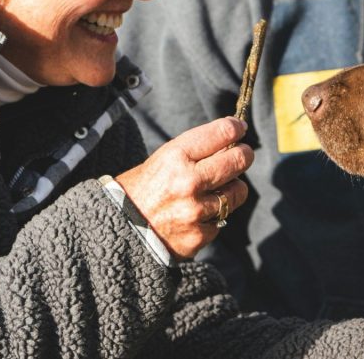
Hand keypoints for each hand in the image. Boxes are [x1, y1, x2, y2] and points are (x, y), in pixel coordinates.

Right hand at [116, 117, 251, 259]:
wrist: (118, 229)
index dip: (236, 128)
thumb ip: (196, 151)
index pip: (222, 133)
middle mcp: (188, 182)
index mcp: (176, 156)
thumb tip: (232, 141)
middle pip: (239, 160)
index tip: (239, 129)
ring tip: (213, 190)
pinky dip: (213, 217)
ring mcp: (195, 211)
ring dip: (231, 189)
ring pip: (238, 192)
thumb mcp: (162, 159)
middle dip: (244, 155)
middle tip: (242, 155)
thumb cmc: (143, 188)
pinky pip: (222, 219)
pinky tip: (196, 215)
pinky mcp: (199, 235)